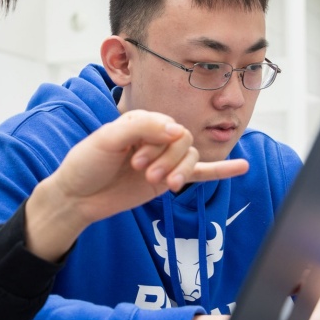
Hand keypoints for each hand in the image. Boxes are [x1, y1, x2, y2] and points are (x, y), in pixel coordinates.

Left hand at [25, 111, 247, 260]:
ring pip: (190, 157)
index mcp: (141, 122)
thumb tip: (176, 129)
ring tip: (159, 184)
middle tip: (142, 173)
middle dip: (167, 159)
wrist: (76, 197)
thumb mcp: (107, 140)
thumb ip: (141, 128)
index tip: (136, 161)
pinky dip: (221, 170)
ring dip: (179, 170)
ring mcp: (163, 160)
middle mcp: (155, 138)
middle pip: (183, 141)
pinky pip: (201, 172)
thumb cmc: (86, 164)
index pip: (168, 125)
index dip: (159, 143)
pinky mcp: (167, 180)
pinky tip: (243, 167)